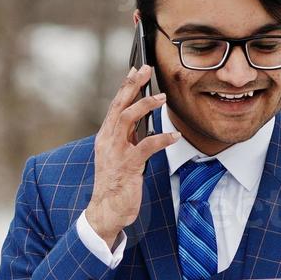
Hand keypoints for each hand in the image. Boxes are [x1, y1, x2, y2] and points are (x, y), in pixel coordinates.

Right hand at [84, 66, 181, 246]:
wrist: (105, 210)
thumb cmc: (115, 184)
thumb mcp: (119, 156)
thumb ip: (127, 138)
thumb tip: (143, 121)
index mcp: (105, 137)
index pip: (115, 105)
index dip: (125, 86)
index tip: (136, 69)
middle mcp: (107, 141)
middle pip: (119, 105)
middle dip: (132, 85)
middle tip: (146, 69)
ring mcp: (116, 152)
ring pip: (128, 119)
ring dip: (145, 106)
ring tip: (162, 97)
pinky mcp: (128, 166)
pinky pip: (146, 146)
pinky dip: (161, 139)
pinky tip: (175, 135)